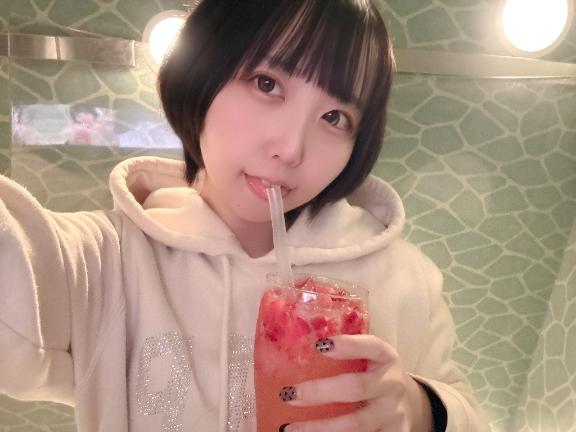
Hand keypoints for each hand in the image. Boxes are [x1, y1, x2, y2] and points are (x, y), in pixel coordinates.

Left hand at [279, 334, 432, 431]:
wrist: (411, 405)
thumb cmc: (376, 375)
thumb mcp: (370, 358)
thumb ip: (346, 353)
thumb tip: (296, 348)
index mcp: (386, 358)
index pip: (371, 346)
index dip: (348, 345)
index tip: (319, 346)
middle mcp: (392, 384)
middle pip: (356, 388)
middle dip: (320, 392)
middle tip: (289, 394)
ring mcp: (394, 413)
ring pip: (357, 424)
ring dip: (321, 428)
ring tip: (291, 428)